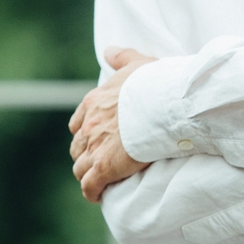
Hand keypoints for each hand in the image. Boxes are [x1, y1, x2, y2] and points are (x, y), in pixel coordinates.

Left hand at [69, 46, 155, 202]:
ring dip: (89, 174)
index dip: (87, 132)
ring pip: (80, 168)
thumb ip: (121, 56)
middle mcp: (89, 125)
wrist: (165, 104)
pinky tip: (100, 194)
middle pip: (77, 147)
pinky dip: (93, 192)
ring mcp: (95, 147)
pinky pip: (90, 187)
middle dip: (87, 154)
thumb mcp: (137, 63)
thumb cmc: (155, 82)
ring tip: (103, 179)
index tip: (98, 137)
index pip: (78, 122)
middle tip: (102, 159)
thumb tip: (109, 50)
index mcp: (94, 101)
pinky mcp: (104, 168)